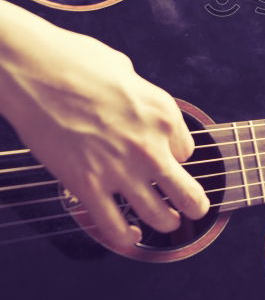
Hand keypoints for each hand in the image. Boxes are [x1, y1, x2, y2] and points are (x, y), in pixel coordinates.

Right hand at [0, 4, 208, 250]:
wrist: (36, 71)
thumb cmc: (77, 62)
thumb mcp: (125, 70)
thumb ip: (138, 93)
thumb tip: (134, 100)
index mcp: (163, 115)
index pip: (187, 150)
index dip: (177, 155)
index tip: (169, 157)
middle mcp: (150, 147)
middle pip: (188, 193)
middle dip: (193, 205)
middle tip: (193, 208)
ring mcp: (121, 171)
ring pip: (159, 217)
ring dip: (165, 223)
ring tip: (166, 222)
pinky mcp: (88, 187)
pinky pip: (115, 228)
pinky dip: (126, 238)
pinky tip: (131, 236)